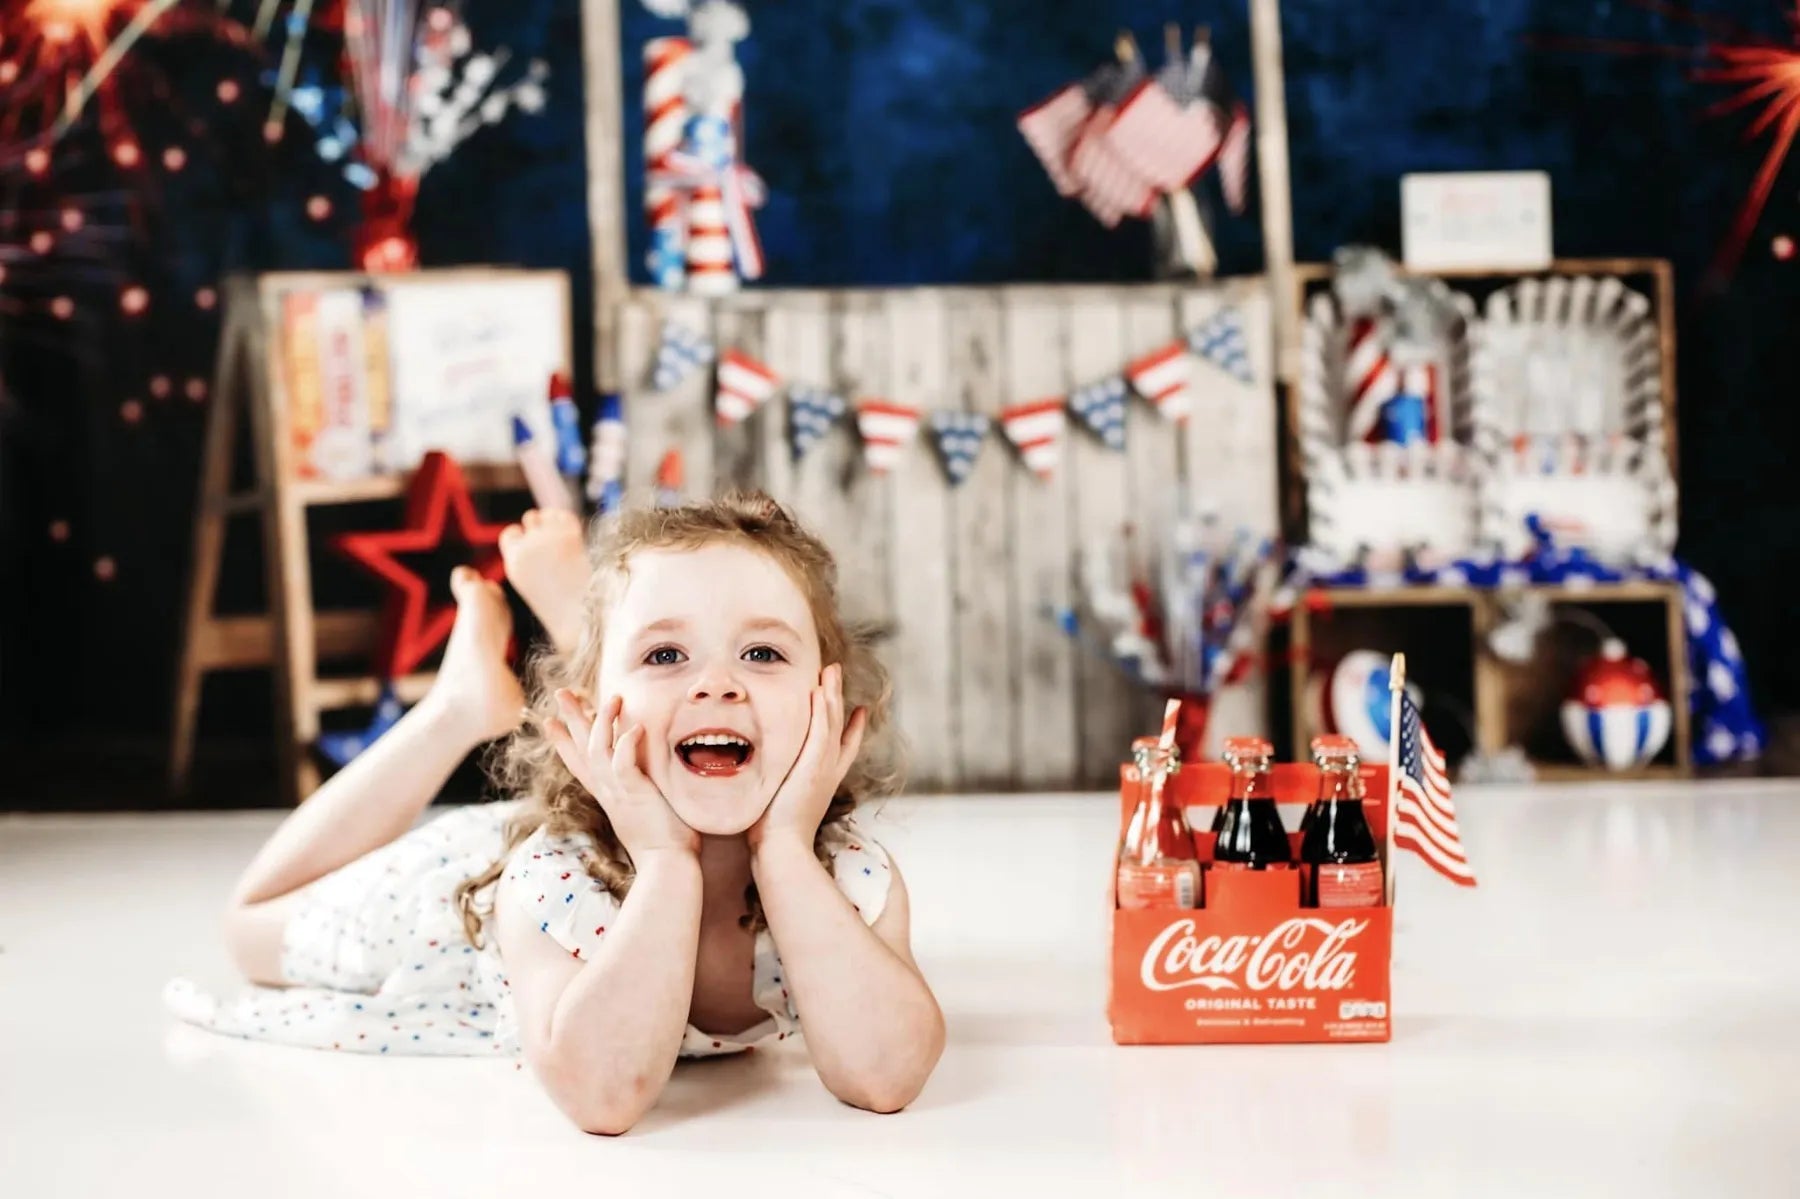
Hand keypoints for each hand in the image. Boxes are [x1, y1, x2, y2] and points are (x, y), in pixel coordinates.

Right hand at [545, 690, 698, 860]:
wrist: (665, 868)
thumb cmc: (664, 847)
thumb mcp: (645, 814)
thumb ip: (641, 795)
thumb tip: (650, 783)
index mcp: (608, 796)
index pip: (580, 763)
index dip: (564, 742)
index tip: (550, 721)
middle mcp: (608, 792)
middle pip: (582, 749)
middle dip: (571, 719)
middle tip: (561, 692)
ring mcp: (618, 793)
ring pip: (598, 749)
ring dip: (603, 721)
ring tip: (613, 697)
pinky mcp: (634, 795)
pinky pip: (623, 763)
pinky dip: (626, 743)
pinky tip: (636, 727)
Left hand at [749, 664, 866, 853]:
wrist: (781, 850)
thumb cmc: (773, 838)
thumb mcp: (779, 807)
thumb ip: (776, 791)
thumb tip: (758, 786)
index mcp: (823, 782)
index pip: (843, 749)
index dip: (852, 730)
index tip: (859, 712)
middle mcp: (829, 772)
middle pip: (839, 728)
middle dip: (839, 701)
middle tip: (838, 676)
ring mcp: (823, 769)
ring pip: (832, 724)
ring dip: (832, 695)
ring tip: (831, 671)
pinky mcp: (813, 767)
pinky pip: (821, 730)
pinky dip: (823, 710)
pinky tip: (821, 690)